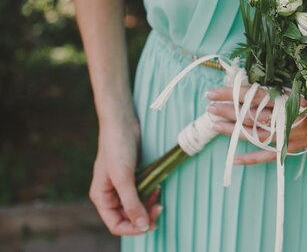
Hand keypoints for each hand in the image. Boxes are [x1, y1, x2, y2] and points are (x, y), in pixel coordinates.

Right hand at [89, 114, 161, 234]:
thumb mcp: (123, 177)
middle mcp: (110, 194)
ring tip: (159, 193)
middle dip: (145, 215)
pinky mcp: (132, 176)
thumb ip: (132, 203)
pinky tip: (157, 186)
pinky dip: (150, 192)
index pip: (116, 224)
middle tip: (160, 207)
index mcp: (102, 198)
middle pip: (129, 217)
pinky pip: (142, 192)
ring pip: (137, 205)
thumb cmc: (117, 147)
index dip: (134, 228)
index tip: (151, 223)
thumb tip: (143, 226)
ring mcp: (122, 185)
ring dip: (149, 203)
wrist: (121, 121)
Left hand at [205, 86, 306, 164]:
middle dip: (228, 111)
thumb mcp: (298, 87)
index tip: (212, 93)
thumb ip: (274, 89)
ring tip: (215, 126)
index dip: (231, 94)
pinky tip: (233, 159)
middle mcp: (287, 116)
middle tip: (210, 108)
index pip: (253, 94)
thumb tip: (244, 86)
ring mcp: (289, 134)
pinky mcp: (292, 148)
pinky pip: (268, 155)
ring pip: (256, 134)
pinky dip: (251, 159)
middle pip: (251, 114)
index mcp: (287, 97)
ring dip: (233, 131)